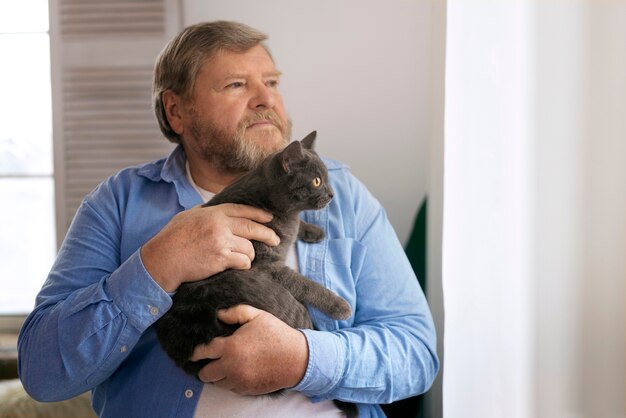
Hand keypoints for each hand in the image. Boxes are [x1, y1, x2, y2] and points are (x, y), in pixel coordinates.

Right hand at [141, 204, 279, 291]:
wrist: (162, 259)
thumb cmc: (171, 239)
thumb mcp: (186, 217)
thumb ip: (202, 212)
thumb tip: (210, 209)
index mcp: (213, 213)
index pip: (242, 210)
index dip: (259, 214)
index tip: (269, 218)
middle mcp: (219, 225)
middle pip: (252, 228)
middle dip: (267, 234)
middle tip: (275, 240)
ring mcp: (221, 242)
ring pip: (249, 248)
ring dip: (249, 255)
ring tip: (243, 258)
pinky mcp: (221, 259)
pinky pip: (242, 262)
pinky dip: (243, 265)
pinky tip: (239, 266)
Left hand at [192, 305, 308, 395]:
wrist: (297, 358)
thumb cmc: (277, 334)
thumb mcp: (257, 315)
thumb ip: (235, 312)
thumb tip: (218, 314)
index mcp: (231, 347)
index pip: (203, 352)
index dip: (196, 352)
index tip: (194, 351)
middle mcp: (231, 366)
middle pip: (205, 374)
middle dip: (204, 367)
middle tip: (211, 360)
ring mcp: (239, 380)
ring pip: (217, 383)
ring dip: (219, 375)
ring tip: (226, 365)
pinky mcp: (247, 390)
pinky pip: (231, 388)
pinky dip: (231, 381)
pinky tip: (239, 371)